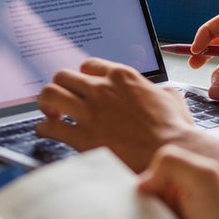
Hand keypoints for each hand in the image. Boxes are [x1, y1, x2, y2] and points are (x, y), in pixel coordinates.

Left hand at [35, 58, 195, 171]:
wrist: (169, 153)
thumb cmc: (174, 129)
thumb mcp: (171, 98)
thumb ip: (157, 90)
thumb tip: (157, 92)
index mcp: (122, 77)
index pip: (89, 65)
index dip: (83, 77)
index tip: (83, 87)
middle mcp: (102, 89)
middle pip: (63, 76)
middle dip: (60, 87)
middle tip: (63, 101)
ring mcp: (90, 112)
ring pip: (50, 94)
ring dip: (46, 104)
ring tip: (51, 114)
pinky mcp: (82, 137)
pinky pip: (50, 127)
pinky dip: (44, 129)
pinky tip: (47, 132)